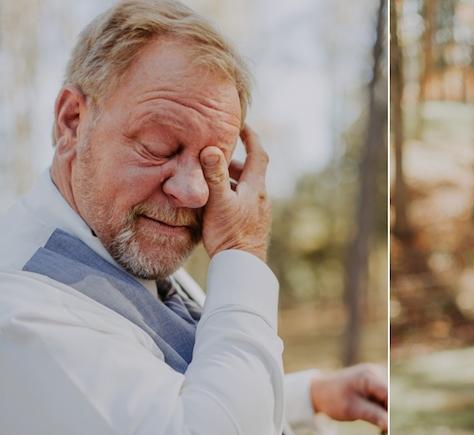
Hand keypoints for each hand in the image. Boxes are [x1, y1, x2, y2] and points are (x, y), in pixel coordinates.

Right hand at [200, 126, 271, 260]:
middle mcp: (261, 198)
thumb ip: (214, 176)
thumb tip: (212, 149)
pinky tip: (215, 204)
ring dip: (229, 181)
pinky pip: (242, 202)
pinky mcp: (253, 225)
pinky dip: (230, 196)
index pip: (258, 154)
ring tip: (209, 180)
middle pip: (250, 171)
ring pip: (244, 188)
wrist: (242, 268)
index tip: (241, 124)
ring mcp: (258, 213)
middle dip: (233, 161)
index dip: (251, 137)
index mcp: (256, 188)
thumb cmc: (229, 236)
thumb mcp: (218, 202)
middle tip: (214, 156)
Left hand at [310, 363, 387, 431]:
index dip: (394, 412)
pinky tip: (380, 417)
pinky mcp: (378, 380)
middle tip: (388, 431)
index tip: (393, 429)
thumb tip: (390, 426)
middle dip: (392, 412)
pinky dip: (385, 407)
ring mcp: (378, 374)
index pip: (390, 394)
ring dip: (389, 410)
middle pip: (394, 394)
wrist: (321, 391)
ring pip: (392, 395)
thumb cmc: (333, 399)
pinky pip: (387, 395)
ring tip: (383, 426)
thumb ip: (373, 416)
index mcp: (369, 376)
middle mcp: (376, 371)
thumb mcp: (352, 410)